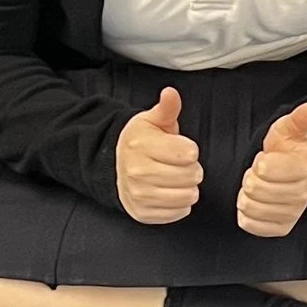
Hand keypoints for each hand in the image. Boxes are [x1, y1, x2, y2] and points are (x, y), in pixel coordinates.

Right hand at [116, 86, 202, 223]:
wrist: (115, 167)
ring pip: (188, 196)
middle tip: (178, 165)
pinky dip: (180, 204)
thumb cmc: (141, 142)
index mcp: (142, 145)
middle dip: (191, 169)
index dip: (190, 151)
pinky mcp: (143, 213)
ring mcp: (139, 194)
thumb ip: (167, 108)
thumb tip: (171, 93)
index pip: (189, 153)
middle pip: (191, 176)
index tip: (181, 149)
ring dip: (188, 187)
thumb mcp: (153, 121)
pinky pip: (180, 212)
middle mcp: (137, 171)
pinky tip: (169, 192)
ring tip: (175, 178)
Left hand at [237, 101, 306, 236]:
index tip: (267, 159)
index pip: (265, 169)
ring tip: (259, 187)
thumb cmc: (288, 152)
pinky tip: (256, 203)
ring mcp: (293, 213)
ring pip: (251, 208)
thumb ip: (298, 120)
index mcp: (306, 170)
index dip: (259, 162)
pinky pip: (251, 225)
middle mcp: (303, 195)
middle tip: (261, 174)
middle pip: (255, 190)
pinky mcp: (282, 228)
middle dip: (251, 179)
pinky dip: (247, 215)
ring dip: (247, 196)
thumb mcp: (289, 131)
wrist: (295, 173)